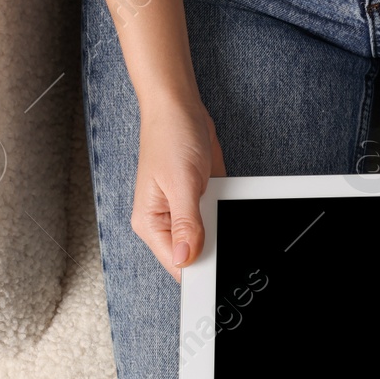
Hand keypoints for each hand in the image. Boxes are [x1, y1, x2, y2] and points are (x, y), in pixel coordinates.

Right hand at [131, 95, 225, 281]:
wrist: (181, 108)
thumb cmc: (170, 137)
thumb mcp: (181, 183)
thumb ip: (186, 223)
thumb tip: (185, 258)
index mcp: (150, 223)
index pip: (175, 263)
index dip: (198, 270)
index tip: (219, 269)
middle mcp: (166, 221)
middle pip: (194, 255)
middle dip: (214, 250)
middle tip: (225, 233)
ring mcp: (185, 213)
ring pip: (209, 239)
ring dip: (223, 231)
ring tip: (224, 209)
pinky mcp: (201, 201)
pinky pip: (218, 220)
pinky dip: (228, 215)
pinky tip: (229, 202)